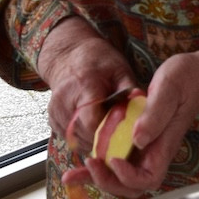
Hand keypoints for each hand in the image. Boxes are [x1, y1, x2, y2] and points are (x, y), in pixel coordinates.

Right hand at [34, 18, 136, 157]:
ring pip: (77, 141)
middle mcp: (65, 101)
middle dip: (105, 142)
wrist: (68, 55)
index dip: (108, 135)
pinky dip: (85, 139)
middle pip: (85, 135)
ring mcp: (55, 112)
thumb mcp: (120, 70)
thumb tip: (145, 113)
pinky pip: (71, 139)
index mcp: (84, 86)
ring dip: (95, 143)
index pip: (92, 122)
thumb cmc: (98, 61)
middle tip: (122, 141)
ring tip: (110, 135)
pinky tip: (96, 131)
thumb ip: (130, 92)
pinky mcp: (52, 120)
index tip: (124, 137)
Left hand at [80, 43, 198, 198]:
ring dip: (96, 178)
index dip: (128, 177)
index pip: (147, 179)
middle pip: (131, 186)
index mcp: (164, 145)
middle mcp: (154, 152)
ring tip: (72, 175)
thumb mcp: (170, 88)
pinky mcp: (137, 140)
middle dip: (107, 181)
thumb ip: (155, 113)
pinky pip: (117, 160)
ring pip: (121, 177)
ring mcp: (146, 148)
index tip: (114, 159)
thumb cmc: (186, 79)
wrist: (198, 75)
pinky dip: (97, 165)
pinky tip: (81, 164)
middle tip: (88, 165)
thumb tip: (138, 139)